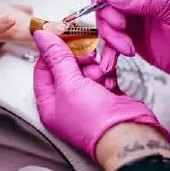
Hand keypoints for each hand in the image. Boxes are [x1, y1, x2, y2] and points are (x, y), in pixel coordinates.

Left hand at [32, 30, 169, 159]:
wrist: (128, 134)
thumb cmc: (95, 122)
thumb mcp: (69, 84)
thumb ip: (56, 57)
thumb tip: (41, 37)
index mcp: (49, 103)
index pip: (43, 68)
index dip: (52, 51)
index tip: (62, 36)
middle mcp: (66, 101)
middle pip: (66, 66)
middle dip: (78, 59)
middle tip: (86, 56)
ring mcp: (87, 98)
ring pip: (86, 68)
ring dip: (94, 67)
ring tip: (100, 75)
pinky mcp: (106, 94)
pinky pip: (103, 73)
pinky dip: (107, 73)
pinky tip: (109, 82)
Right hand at [92, 0, 169, 95]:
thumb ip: (147, 0)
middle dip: (107, 10)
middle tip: (121, 25)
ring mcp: (127, 9)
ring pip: (102, 13)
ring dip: (110, 33)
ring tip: (128, 47)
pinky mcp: (123, 29)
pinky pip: (105, 34)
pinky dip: (108, 47)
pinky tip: (115, 59)